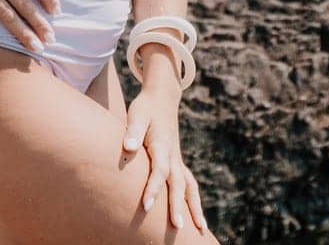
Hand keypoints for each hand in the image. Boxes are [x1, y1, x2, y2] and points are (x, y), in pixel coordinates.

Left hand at [121, 87, 206, 233]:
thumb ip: (132, 131)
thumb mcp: (136, 115)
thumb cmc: (145, 108)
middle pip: (178, 183)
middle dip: (178, 205)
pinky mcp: (179, 163)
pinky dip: (194, 202)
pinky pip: (190, 185)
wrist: (162, 99)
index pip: (159, 170)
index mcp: (162, 144)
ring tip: (200, 229)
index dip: (153, 188)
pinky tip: (198, 220)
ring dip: (194, 207)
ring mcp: (178, 160)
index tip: (146, 207)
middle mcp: (173, 155)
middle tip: (177, 227)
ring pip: (189, 186)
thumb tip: (128, 148)